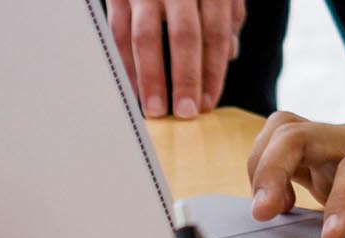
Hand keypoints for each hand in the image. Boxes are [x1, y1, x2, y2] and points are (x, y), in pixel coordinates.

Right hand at [108, 0, 245, 119]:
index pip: (215, 34)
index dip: (213, 72)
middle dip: (184, 78)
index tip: (207, 103)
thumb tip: (227, 55)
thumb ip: (227, 16)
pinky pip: (117, 31)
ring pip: (144, 36)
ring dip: (148, 77)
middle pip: (183, 36)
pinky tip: (133, 85)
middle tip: (184, 113)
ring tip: (154, 109)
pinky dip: (125, 62)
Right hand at [247, 104, 344, 237]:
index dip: (342, 200)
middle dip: (273, 170)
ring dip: (262, 166)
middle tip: (263, 214)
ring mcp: (336, 142)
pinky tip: (275, 207)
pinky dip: (267, 171)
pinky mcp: (325, 155)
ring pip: (282, 133)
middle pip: (298, 133)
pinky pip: (283, 148)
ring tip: (264, 211)